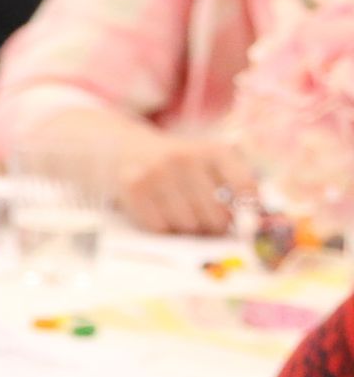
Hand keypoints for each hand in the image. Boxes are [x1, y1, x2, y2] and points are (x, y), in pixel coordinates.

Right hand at [114, 134, 255, 234]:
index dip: (248, 211)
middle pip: (216, 216)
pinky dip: (162, 227)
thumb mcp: (208, 162)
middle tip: (207, 220)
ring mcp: (157, 172)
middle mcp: (185, 158)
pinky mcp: (134, 188)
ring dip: (186, 228)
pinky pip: (159, 227)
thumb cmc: (176, 165)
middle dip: (213, 225)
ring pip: (187, 225)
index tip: (245, 219)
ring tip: (180, 213)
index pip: (245, 188)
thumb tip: (253, 222)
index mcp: (213, 150)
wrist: (124, 149)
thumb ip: (234, 185)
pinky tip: (159, 212)